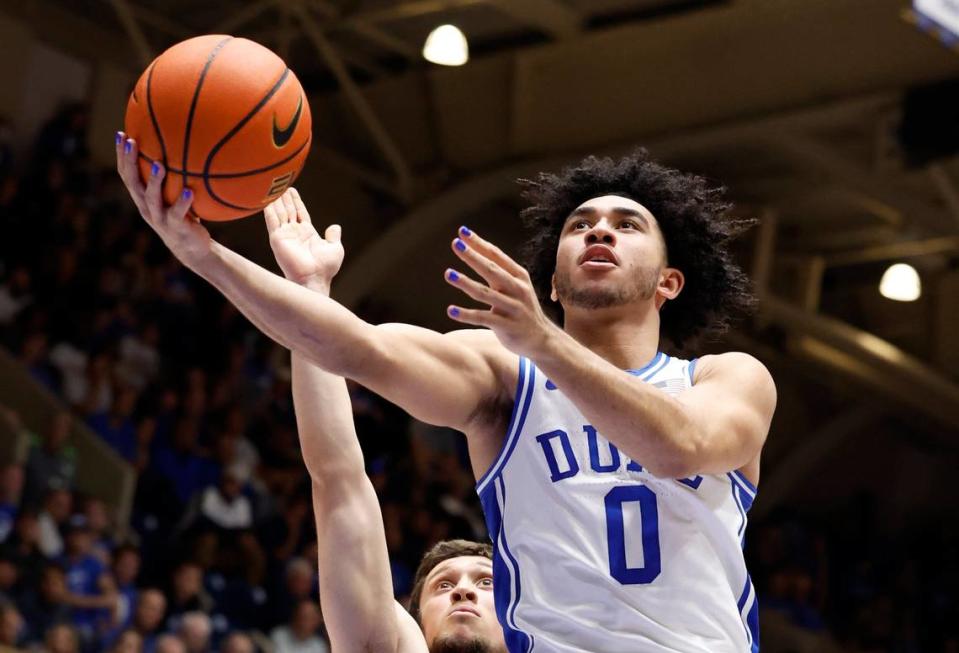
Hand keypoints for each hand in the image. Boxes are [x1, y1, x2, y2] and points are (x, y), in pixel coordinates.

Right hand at [115, 133, 210, 267]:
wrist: (192, 249)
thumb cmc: (184, 216)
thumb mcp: (175, 196)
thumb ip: (175, 177)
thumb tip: (183, 147)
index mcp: (143, 198)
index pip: (127, 174)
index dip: (122, 156)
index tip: (121, 134)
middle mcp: (146, 207)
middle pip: (133, 182)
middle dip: (129, 161)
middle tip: (131, 141)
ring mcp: (160, 218)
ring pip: (152, 198)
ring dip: (154, 180)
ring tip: (158, 163)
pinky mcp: (176, 228)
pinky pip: (178, 214)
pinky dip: (183, 203)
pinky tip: (189, 191)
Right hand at [264, 188, 342, 293]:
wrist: (315, 279)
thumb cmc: (326, 268)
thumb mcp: (335, 248)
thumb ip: (334, 236)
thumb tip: (335, 226)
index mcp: (307, 233)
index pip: (300, 213)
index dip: (296, 202)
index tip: (291, 189)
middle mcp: (294, 233)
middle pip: (288, 210)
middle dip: (284, 197)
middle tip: (279, 182)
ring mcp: (284, 235)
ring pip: (279, 213)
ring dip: (276, 200)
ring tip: (272, 186)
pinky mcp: (277, 239)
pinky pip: (272, 221)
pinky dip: (268, 210)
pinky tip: (265, 199)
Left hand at [444, 226, 557, 356]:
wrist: (542, 339)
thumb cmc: (522, 309)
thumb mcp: (516, 287)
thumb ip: (499, 272)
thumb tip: (475, 251)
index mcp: (519, 276)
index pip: (496, 255)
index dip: (479, 243)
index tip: (462, 232)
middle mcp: (517, 289)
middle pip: (491, 269)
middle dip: (472, 256)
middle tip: (455, 244)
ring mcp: (513, 308)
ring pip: (485, 293)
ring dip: (465, 282)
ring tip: (448, 273)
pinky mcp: (507, 326)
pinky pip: (483, 318)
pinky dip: (466, 315)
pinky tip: (450, 310)